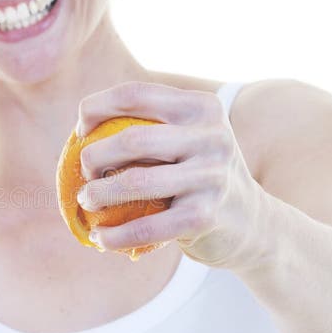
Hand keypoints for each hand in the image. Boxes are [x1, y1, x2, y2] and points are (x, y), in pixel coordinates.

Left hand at [76, 80, 267, 269]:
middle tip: (83, 172)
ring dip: (97, 195)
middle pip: (131, 139)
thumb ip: (147, 125)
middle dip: (92, 156)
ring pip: (135, 182)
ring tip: (85, 202)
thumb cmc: (199, 174)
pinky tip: (99, 238)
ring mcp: (211, 176)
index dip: (95, 108)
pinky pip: (146, 227)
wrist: (252, 222)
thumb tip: (80, 130)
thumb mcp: (187, 138)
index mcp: (201, 107)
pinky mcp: (205, 216)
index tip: (80, 132)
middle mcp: (212, 136)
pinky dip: (115, 235)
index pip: (134, 94)